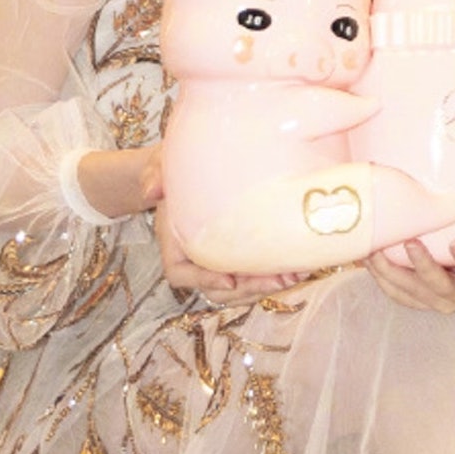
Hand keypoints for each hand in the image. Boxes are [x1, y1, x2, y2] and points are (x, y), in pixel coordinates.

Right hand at [142, 153, 310, 307]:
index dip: (204, 280)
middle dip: (250, 288)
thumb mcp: (159, 165)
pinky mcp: (242, 255)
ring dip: (270, 285)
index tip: (229, 279)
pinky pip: (256, 274)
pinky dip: (277, 273)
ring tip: (299, 273)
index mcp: (175, 243)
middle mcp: (198, 258)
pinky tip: (302, 264)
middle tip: (281, 279)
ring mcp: (221, 260)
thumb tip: (152, 190)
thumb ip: (153, 174)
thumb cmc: (175, 167)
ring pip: (242, 287)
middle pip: (220, 288)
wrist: (193, 167)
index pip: (181, 274)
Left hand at [364, 170, 454, 311]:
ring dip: (397, 276)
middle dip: (426, 272)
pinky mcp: (420, 298)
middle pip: (446, 294)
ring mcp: (442, 300)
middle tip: (411, 243)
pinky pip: (400, 295)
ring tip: (379, 250)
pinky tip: (368, 256)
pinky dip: (383, 279)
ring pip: (418, 297)